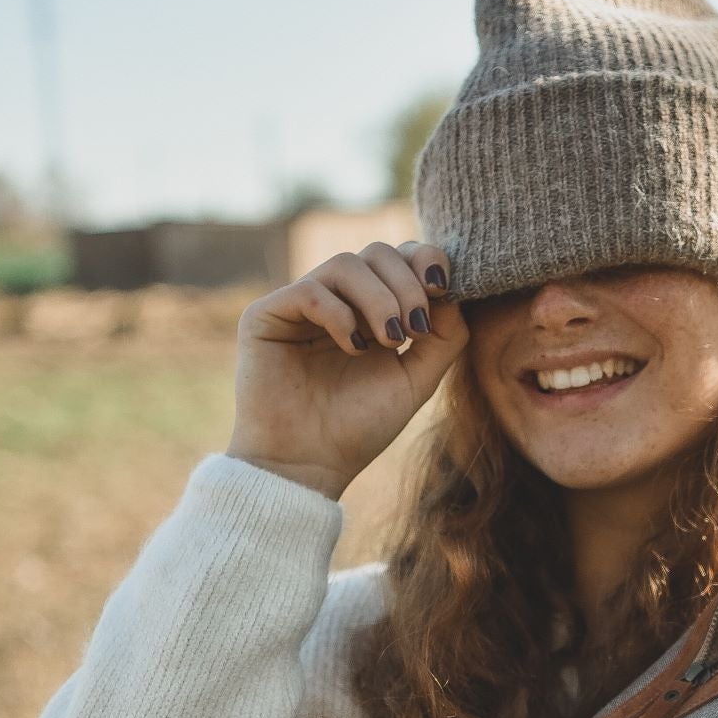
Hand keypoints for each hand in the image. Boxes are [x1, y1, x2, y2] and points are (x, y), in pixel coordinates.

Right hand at [228, 240, 469, 498]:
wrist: (309, 465)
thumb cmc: (360, 427)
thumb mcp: (416, 380)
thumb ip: (444, 336)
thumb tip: (453, 291)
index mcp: (368, 308)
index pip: (398, 257)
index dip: (424, 259)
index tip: (441, 288)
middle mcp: (334, 299)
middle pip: (376, 252)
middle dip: (406, 286)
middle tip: (415, 330)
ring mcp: (298, 305)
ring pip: (346, 264)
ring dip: (379, 299)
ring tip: (389, 342)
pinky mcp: (265, 316)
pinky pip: (311, 291)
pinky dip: (341, 314)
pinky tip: (354, 349)